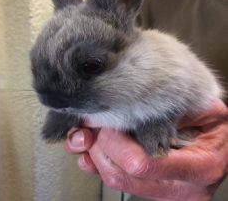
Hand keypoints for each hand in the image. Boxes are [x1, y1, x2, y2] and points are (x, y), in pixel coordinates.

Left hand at [64, 100, 227, 200]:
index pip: (143, 163)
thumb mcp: (206, 111)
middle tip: (91, 126)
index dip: (117, 143)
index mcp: (199, 168)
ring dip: (95, 156)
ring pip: (116, 181)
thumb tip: (137, 108)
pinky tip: (91, 150)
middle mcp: (179, 188)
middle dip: (100, 148)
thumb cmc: (215, 125)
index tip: (107, 123)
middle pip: (123, 176)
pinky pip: (119, 181)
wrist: (222, 144)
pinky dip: (99, 165)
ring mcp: (164, 192)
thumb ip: (176, 111)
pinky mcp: (152, 188)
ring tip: (86, 135)